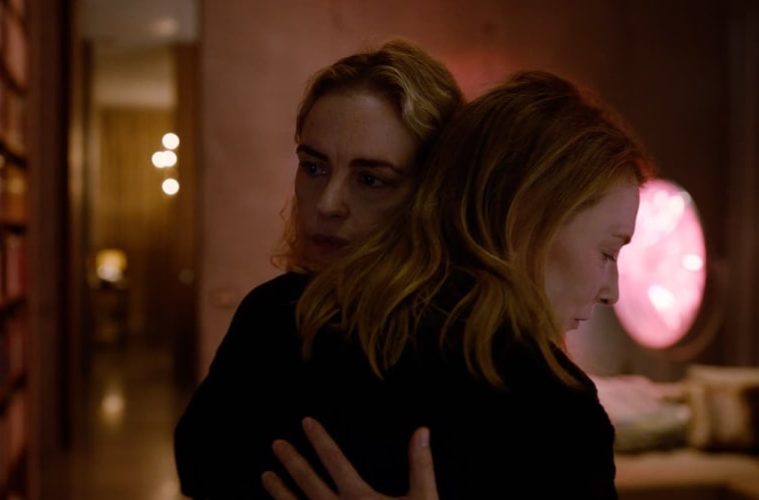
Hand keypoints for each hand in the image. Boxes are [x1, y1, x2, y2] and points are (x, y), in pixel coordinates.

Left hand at [262, 417, 437, 499]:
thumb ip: (421, 465)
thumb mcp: (424, 499)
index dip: (319, 440)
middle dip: (291, 461)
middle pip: (308, 482)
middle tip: (276, 444)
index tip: (305, 422)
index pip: (334, 461)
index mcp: (359, 497)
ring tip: (265, 476)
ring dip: (280, 492)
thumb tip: (422, 430)